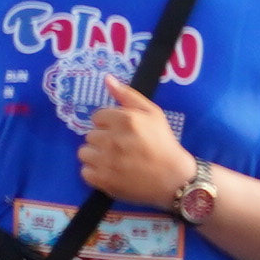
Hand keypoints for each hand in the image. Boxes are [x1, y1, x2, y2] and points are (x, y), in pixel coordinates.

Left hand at [78, 85, 195, 205]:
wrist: (175, 179)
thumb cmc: (164, 144)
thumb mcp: (154, 114)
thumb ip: (128, 95)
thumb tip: (107, 79)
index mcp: (126, 120)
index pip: (97, 117)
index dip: (109, 124)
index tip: (123, 133)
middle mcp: (113, 140)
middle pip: (90, 135)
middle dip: (103, 140)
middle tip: (121, 149)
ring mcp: (107, 161)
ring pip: (84, 153)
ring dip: (96, 156)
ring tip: (114, 161)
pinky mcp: (104, 180)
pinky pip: (85, 172)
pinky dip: (96, 173)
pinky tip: (111, 173)